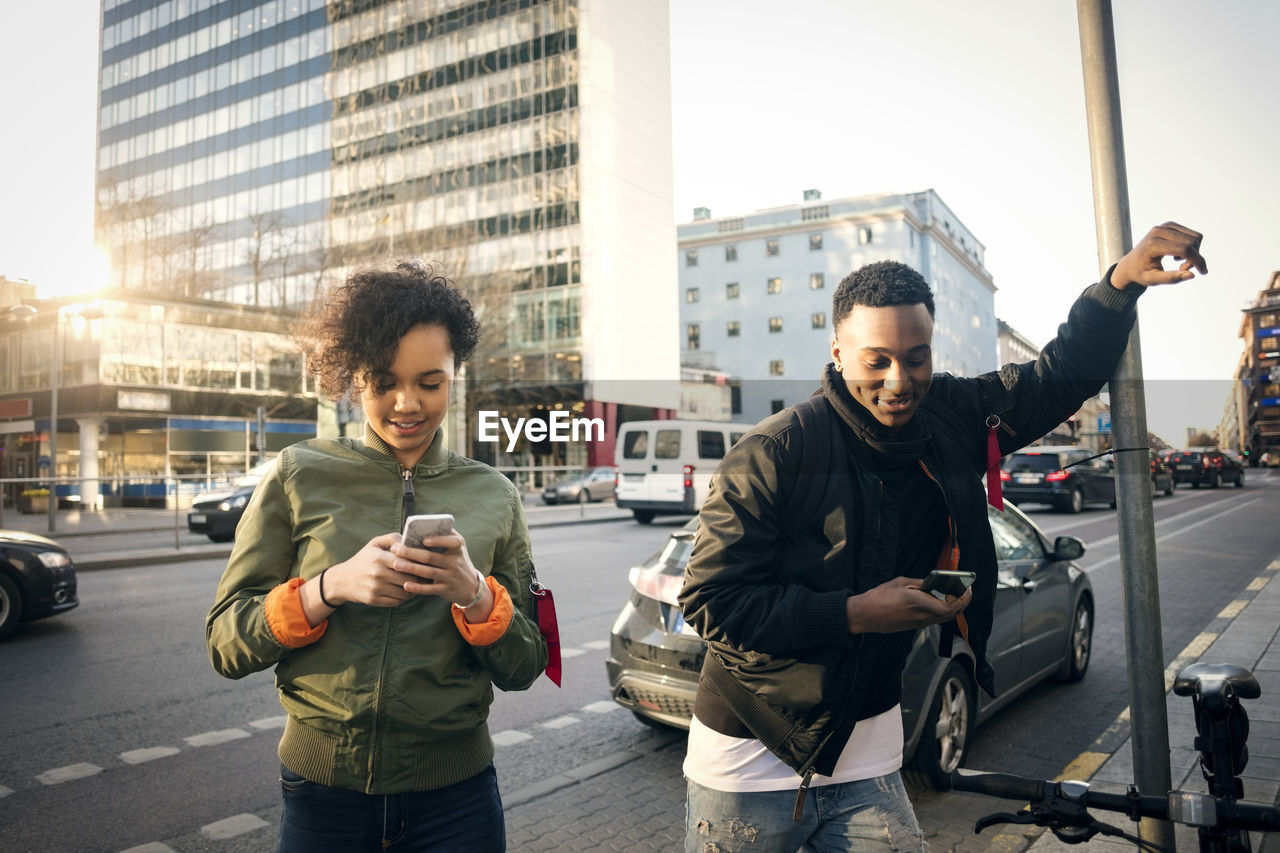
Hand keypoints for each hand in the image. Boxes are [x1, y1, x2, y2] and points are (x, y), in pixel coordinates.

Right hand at [318, 533, 424, 607]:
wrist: (341, 580)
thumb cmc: (363, 559)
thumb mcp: (374, 544)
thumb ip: (392, 538)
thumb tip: (409, 539)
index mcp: (379, 557)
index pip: (407, 561)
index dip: (419, 563)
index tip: (426, 563)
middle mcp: (377, 573)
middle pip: (409, 578)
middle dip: (419, 578)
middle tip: (426, 576)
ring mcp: (375, 588)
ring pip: (405, 592)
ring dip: (413, 589)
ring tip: (417, 584)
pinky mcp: (374, 600)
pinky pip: (397, 601)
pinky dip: (404, 598)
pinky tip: (405, 592)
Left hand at [390, 530, 493, 620]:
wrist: (471, 586)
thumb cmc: (458, 560)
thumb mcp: (457, 547)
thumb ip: (444, 535)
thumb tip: (421, 527)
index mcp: (458, 547)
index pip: (451, 542)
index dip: (438, 541)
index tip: (423, 540)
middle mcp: (455, 562)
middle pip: (431, 557)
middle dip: (412, 553)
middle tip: (395, 549)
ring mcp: (450, 577)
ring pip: (428, 572)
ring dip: (411, 568)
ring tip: (395, 565)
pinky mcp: (445, 589)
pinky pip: (430, 589)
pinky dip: (417, 588)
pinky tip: (406, 585)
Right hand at [845, 576, 971, 633]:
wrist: (865, 615)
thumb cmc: (879, 597)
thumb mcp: (900, 583)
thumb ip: (919, 583)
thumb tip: (932, 583)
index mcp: (919, 603)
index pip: (950, 607)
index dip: (962, 599)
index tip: (967, 589)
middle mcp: (922, 617)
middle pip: (951, 614)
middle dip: (962, 603)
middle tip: (965, 591)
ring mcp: (919, 624)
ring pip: (944, 618)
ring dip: (954, 608)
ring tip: (955, 596)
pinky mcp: (914, 626)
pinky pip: (935, 620)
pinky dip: (943, 611)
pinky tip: (940, 602)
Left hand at [1110, 221, 1206, 289]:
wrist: (1130, 264)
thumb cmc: (1140, 273)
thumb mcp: (1152, 280)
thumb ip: (1171, 278)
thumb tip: (1191, 275)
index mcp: (1153, 245)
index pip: (1184, 249)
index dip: (1197, 261)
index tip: (1203, 272)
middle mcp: (1158, 231)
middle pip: (1192, 242)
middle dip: (1194, 258)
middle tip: (1182, 270)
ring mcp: (1164, 226)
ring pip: (1194, 237)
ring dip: (1193, 252)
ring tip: (1179, 263)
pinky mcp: (1169, 225)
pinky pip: (1191, 234)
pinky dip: (1190, 246)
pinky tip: (1176, 255)